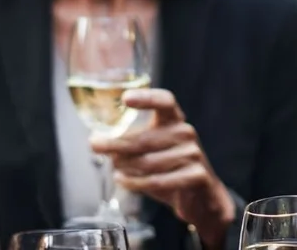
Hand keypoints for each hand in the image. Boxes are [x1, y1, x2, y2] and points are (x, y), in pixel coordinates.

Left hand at [91, 88, 236, 248]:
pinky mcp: (195, 176)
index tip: (125, 99)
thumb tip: (100, 141)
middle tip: (95, 144)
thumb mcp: (154, 149)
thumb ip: (132, 142)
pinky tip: (122, 181)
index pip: (165, 101)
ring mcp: (193, 154)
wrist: (201, 196)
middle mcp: (186, 133)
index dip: (146, 98)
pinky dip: (134, 183)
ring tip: (114, 170)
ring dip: (125, 167)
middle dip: (115, 143)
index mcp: (175, 120)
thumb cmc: (171, 169)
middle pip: (145, 137)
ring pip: (147, 162)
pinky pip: (156, 181)